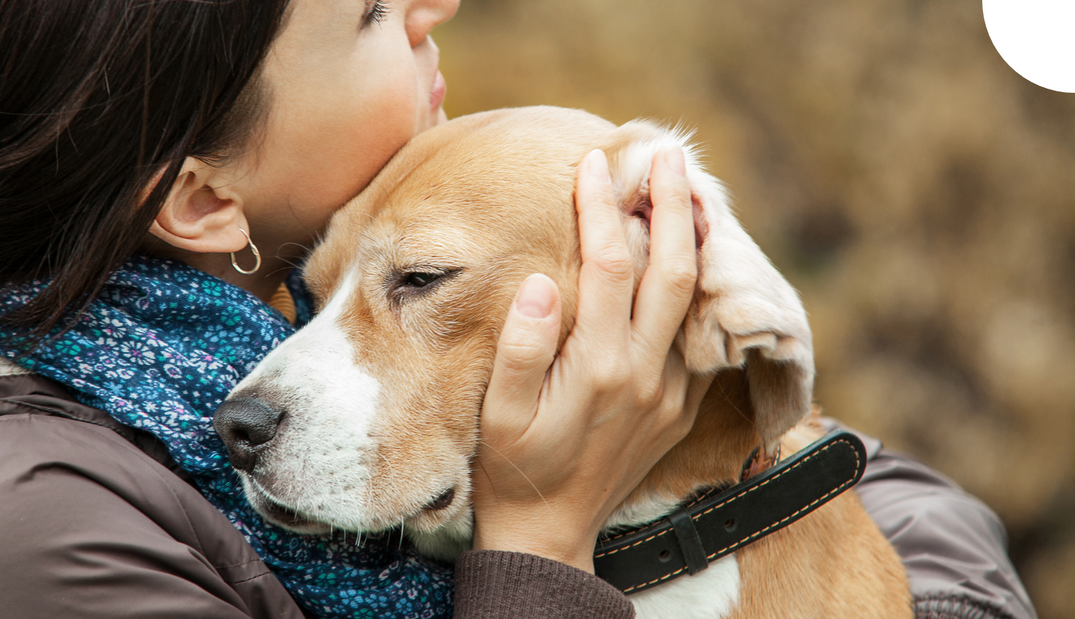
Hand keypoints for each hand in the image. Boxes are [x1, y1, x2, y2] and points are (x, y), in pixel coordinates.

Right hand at [470, 147, 710, 572]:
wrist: (552, 531)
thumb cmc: (514, 467)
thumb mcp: (499, 414)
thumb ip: (521, 347)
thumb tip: (541, 281)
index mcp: (599, 367)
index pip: (609, 265)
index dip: (602, 208)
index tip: (594, 164)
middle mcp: (645, 373)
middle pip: (673, 269)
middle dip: (672, 205)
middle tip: (667, 152)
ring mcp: (671, 391)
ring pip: (696, 299)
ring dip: (697, 239)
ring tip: (693, 190)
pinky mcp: (682, 406)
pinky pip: (700, 335)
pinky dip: (700, 288)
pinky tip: (691, 259)